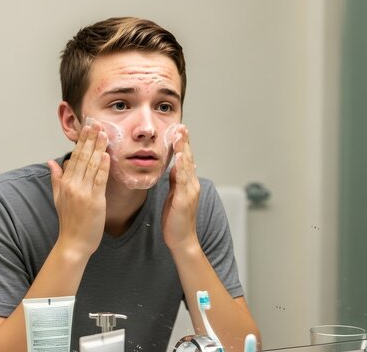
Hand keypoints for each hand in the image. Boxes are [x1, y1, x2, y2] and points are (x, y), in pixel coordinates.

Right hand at [48, 123, 109, 256]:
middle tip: (96, 124)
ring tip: (104, 134)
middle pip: (82, 157)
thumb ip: (56, 179)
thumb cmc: (69, 222)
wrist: (74, 243)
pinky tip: (106, 155)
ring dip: (98, 148)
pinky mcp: (95, 201)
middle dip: (89, 139)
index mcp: (64, 183)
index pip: (74, 157)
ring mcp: (83, 193)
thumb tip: (52, 162)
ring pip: (91, 166)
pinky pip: (99, 180)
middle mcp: (72, 185)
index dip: (81, 142)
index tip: (87, 128)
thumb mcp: (58, 198)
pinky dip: (103, 167)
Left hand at [162, 125, 200, 250]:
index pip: (185, 160)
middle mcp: (192, 184)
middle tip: (181, 126)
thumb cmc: (176, 221)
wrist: (182, 240)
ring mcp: (190, 191)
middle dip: (184, 142)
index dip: (182, 145)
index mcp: (188, 184)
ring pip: (186, 166)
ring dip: (183, 149)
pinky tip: (178, 156)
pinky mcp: (184, 199)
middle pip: (188, 159)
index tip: (179, 130)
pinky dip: (181, 166)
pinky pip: (183, 179)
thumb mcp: (174, 197)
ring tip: (180, 134)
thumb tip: (174, 168)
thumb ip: (176, 182)